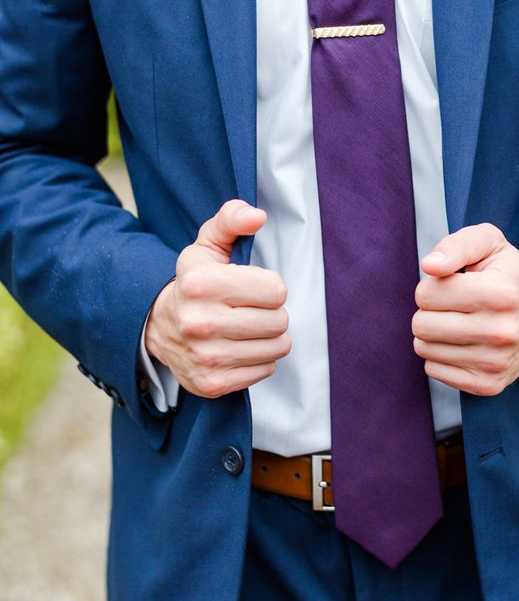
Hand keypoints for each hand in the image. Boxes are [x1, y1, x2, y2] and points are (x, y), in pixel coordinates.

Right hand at [145, 200, 290, 398]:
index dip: (269, 287)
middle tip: (250, 309)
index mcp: (201, 284)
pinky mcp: (212, 383)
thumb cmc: (194, 283)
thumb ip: (232, 219)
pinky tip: (239, 347)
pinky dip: (259, 359)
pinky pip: (265, 370)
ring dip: (269, 337)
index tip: (250, 287)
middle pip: (279, 321)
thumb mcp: (207, 245)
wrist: (158, 327)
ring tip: (247, 328)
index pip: (276, 290)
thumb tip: (257, 216)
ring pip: (277, 347)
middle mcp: (200, 322)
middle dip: (271, 312)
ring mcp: (205, 357)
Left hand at [412, 223, 518, 396]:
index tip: (454, 284)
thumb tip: (430, 266)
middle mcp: (502, 331)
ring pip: (424, 348)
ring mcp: (496, 363)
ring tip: (459, 322)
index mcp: (501, 293)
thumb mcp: (487, 243)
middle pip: (422, 324)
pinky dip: (441, 355)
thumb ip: (456, 246)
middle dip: (430, 310)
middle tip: (454, 305)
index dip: (432, 285)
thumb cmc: (504, 273)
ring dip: (435, 333)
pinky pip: (433, 370)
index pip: (426, 294)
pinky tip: (463, 343)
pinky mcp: (487, 384)